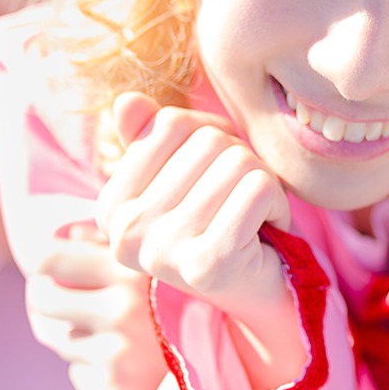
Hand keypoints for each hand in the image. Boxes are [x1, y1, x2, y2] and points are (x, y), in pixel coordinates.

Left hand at [24, 223, 164, 389]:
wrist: (221, 359)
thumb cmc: (179, 299)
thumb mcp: (152, 260)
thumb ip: (111, 241)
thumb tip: (68, 233)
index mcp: (129, 270)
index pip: (48, 257)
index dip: (44, 261)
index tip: (53, 268)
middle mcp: (122, 311)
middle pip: (40, 298)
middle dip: (45, 298)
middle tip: (61, 298)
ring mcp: (117, 354)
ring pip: (58, 337)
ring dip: (73, 334)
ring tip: (111, 330)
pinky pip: (77, 371)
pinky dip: (92, 366)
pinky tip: (124, 359)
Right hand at [95, 93, 290, 311]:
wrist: (258, 291)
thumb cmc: (222, 222)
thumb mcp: (183, 174)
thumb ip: (151, 137)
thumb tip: (126, 99)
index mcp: (110, 206)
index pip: (170, 124)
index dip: (211, 136)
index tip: (213, 178)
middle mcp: (125, 231)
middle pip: (208, 141)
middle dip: (241, 161)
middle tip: (238, 202)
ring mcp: (162, 250)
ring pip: (239, 162)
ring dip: (262, 183)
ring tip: (251, 216)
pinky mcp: (207, 263)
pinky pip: (261, 188)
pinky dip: (278, 203)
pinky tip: (266, 230)